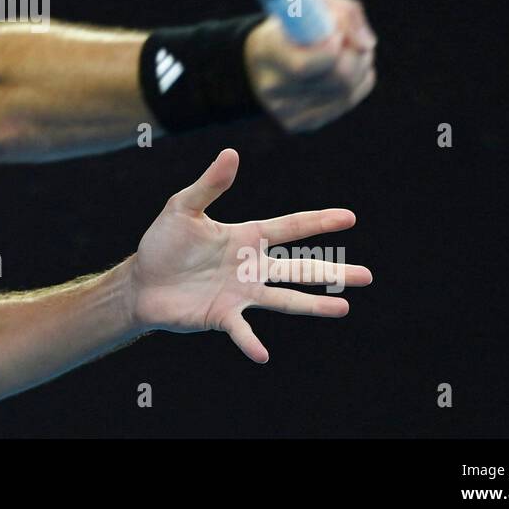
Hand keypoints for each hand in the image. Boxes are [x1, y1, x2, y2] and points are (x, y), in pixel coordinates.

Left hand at [123, 149, 371, 362]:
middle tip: (367, 276)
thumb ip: (209, 185)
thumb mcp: (183, 208)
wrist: (141, 282)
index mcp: (245, 237)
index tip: (349, 217)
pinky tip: (263, 355)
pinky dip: (251, 342)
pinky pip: (242, 330)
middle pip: (299, 268)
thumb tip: (231, 153)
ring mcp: (240, 294)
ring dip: (313, 305)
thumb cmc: (163, 242)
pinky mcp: (222, 316)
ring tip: (343, 308)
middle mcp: (251, 267)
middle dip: (332, 271)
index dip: (318, 222)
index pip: (289, 227)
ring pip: (284, 299)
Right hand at [245, 0, 375, 131]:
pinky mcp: (299, 122)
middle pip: (338, 80)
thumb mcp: (313, 2)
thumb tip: (366, 44)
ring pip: (347, 92)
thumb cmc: (293, 23)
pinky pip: (347, 102)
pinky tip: (349, 68)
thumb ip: (344, 13)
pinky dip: (358, 82)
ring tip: (351, 49)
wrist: (263, 55)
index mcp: (267, 51)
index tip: (337, 33)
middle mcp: (271, 86)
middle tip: (354, 40)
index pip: (306, 65)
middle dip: (357, 56)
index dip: (334, 48)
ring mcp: (284, 110)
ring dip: (361, 66)